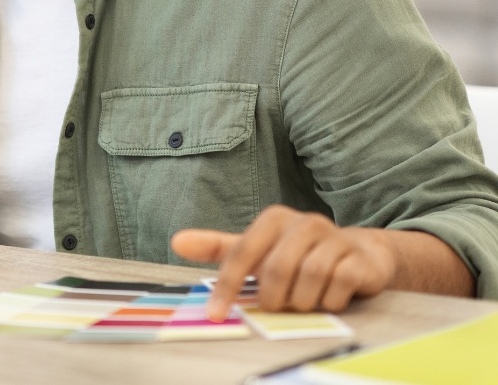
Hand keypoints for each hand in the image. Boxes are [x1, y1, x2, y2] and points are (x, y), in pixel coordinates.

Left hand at [170, 205, 397, 320]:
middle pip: (276, 270)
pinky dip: (329, 300)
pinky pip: (338, 285)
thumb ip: (219, 247)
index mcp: (273, 220)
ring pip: (309, 278)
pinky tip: (329, 298)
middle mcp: (304, 223)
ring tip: (303, 302)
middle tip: (276, 307)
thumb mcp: (258, 249)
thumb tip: (176, 241)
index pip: (240, 253)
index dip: (226, 286)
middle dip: (273, 298)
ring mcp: (334, 238)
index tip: (216, 316)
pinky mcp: (359, 258)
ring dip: (302, 301)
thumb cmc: (297, 254)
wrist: (360, 254)